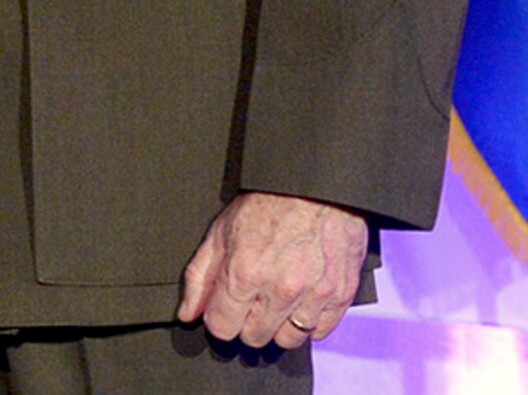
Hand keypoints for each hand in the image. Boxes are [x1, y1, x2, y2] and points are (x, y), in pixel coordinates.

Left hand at [177, 191, 368, 348]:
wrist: (314, 188)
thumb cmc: (266, 205)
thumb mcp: (220, 232)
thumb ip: (199, 276)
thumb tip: (187, 313)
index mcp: (244, 273)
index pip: (222, 328)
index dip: (219, 319)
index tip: (224, 309)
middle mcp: (279, 289)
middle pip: (255, 338)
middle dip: (247, 323)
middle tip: (251, 299)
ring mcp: (313, 295)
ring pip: (288, 339)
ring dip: (279, 325)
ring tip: (276, 299)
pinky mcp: (340, 295)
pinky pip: (320, 332)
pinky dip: (309, 321)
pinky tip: (300, 300)